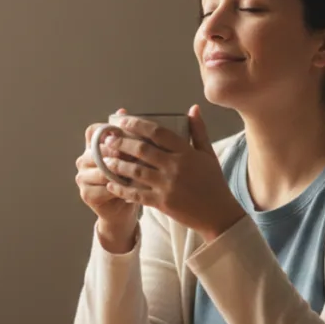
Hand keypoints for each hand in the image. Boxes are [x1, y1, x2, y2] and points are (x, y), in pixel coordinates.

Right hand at [76, 108, 139, 251]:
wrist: (122, 210)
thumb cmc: (128, 179)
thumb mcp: (129, 155)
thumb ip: (125, 134)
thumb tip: (122, 110)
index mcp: (90, 147)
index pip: (93, 131)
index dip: (108, 131)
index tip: (126, 134)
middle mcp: (82, 160)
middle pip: (98, 150)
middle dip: (119, 151)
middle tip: (138, 154)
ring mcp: (82, 178)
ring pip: (102, 169)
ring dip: (121, 170)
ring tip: (139, 170)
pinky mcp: (87, 194)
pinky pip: (104, 187)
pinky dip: (120, 187)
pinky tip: (133, 186)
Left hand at [100, 105, 245, 241]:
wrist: (219, 215)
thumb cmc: (213, 183)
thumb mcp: (208, 155)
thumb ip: (198, 131)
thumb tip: (192, 108)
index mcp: (186, 153)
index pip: (158, 132)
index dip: (138, 124)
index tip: (123, 121)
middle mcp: (175, 167)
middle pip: (142, 150)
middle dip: (121, 143)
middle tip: (108, 139)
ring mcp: (167, 186)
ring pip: (135, 171)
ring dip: (117, 164)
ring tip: (105, 159)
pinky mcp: (162, 203)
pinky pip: (137, 194)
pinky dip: (122, 189)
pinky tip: (111, 184)